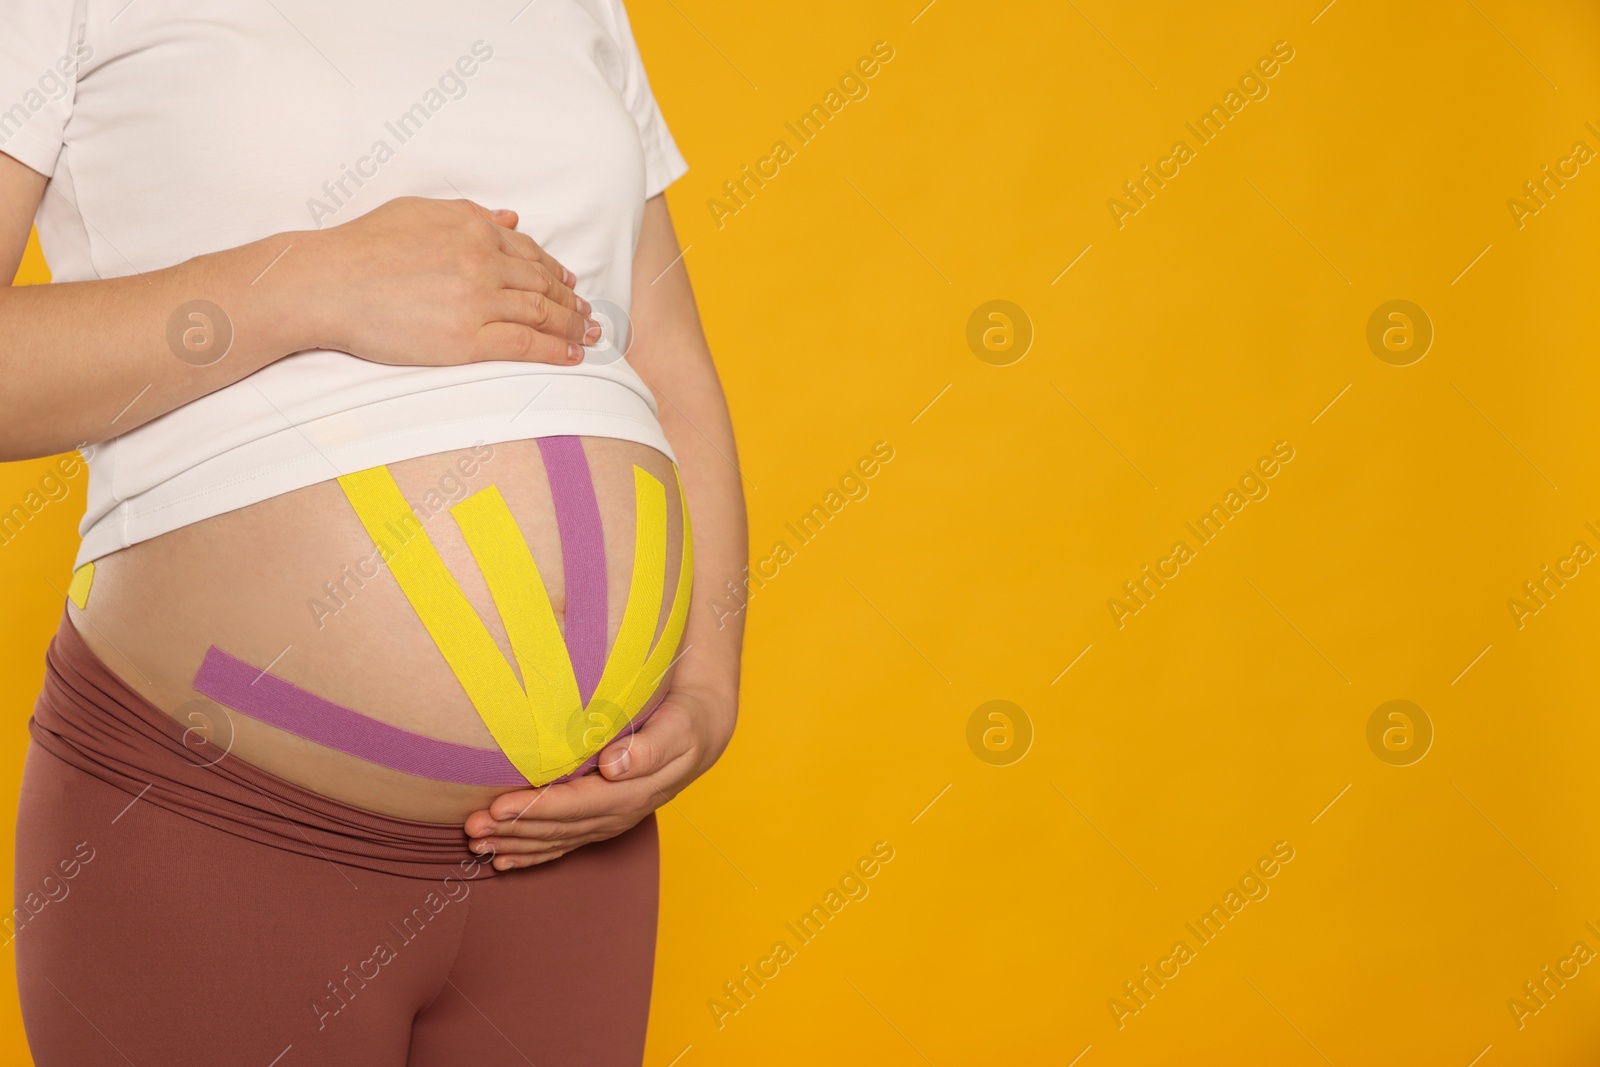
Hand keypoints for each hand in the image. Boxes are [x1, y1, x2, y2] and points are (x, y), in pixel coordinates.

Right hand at [301, 196, 600, 366]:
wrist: (328, 282)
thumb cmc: (363, 246)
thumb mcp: (419, 211)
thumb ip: (469, 214)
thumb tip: (512, 219)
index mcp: (473, 227)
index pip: (529, 252)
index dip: (555, 270)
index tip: (569, 283)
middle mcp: (482, 260)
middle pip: (542, 283)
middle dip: (571, 301)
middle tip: (589, 315)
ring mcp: (477, 300)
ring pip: (540, 314)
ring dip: (571, 326)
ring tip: (588, 335)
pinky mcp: (466, 339)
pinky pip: (524, 345)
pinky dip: (554, 351)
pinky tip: (570, 356)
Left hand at [462, 686, 736, 869]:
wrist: (700, 734)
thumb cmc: (685, 723)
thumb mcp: (677, 728)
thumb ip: (649, 748)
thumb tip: (615, 766)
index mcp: (633, 793)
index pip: (577, 805)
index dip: (537, 809)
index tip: (500, 807)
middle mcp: (618, 814)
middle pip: (559, 828)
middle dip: (514, 831)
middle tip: (472, 828)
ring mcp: (608, 821)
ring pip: (556, 840)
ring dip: (515, 844)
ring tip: (475, 844)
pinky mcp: (601, 820)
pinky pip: (563, 844)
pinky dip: (532, 855)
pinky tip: (503, 862)